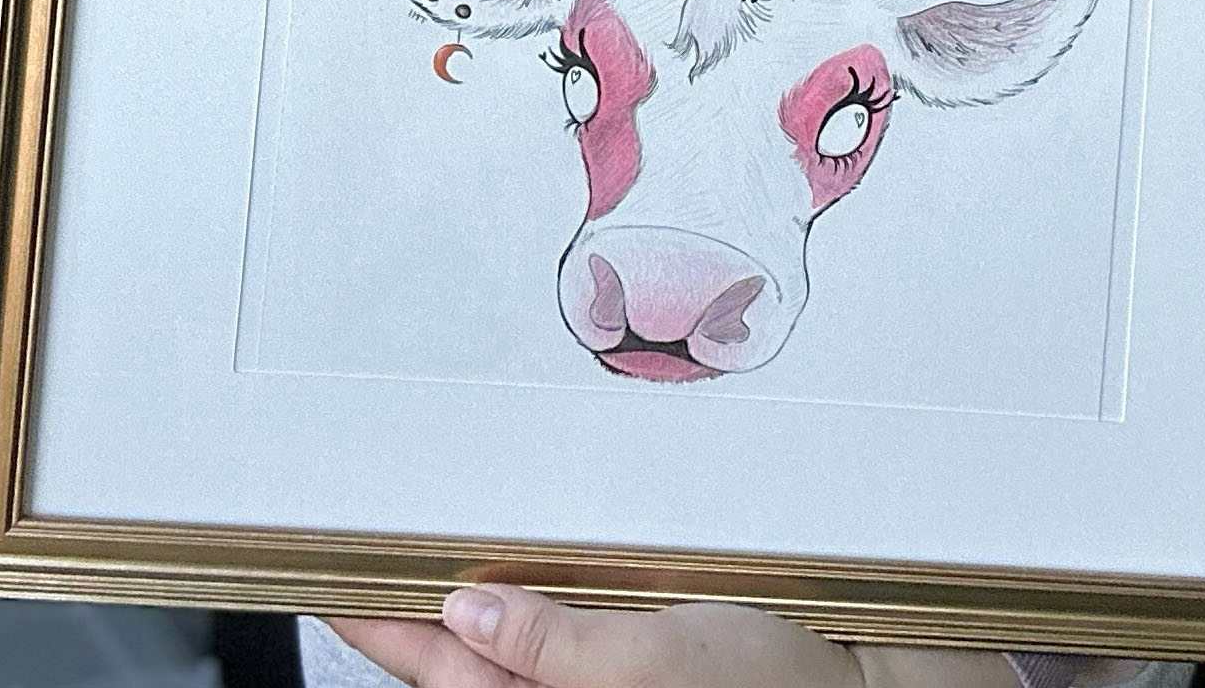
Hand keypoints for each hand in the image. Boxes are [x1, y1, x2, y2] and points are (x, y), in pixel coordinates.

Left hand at [329, 586, 1015, 687]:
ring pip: (516, 626)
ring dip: (475, 580)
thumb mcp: (660, 660)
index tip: (324, 573)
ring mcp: (611, 670)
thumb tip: (466, 608)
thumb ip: (556, 645)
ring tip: (419, 530)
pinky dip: (539, 578)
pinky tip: (527, 541)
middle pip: (469, 648)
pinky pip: (569, 615)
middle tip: (355, 537)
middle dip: (415, 596)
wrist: (880, 683)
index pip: (439, 665)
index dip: (377, 621)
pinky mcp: (650, 643)